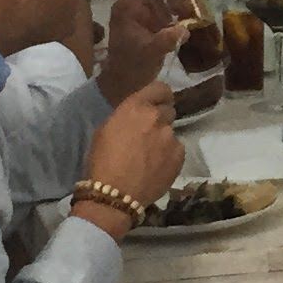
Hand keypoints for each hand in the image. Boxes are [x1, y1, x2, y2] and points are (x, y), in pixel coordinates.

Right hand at [81, 82, 183, 216]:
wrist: (114, 194)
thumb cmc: (102, 161)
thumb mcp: (105, 130)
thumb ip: (126, 117)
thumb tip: (136, 117)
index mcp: (136, 107)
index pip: (160, 88)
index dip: (160, 96)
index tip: (156, 103)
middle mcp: (157, 117)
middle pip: (167, 110)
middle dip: (159, 119)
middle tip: (149, 134)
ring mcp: (171, 137)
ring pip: (171, 132)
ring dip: (163, 139)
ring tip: (150, 156)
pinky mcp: (180, 156)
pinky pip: (177, 150)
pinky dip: (169, 156)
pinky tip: (156, 167)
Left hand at [97, 0, 195, 102]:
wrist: (122, 82)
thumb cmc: (131, 67)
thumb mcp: (150, 53)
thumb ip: (166, 40)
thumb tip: (185, 29)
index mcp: (129, 6)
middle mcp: (134, 4)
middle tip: (198, 10)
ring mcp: (141, 12)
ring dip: (182, 6)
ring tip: (195, 18)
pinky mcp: (148, 21)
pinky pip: (166, 10)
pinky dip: (179, 15)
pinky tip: (188, 25)